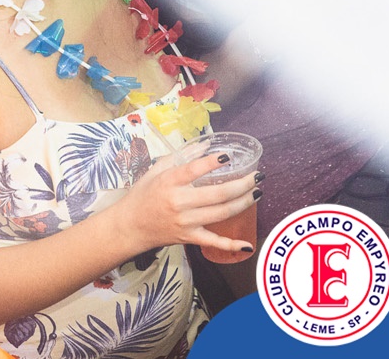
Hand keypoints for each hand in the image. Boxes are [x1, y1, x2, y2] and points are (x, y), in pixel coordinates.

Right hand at [112, 152, 261, 255]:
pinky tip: (248, 243)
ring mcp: (186, 222)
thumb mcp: (156, 170)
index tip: (228, 157)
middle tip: (257, 176)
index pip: (194, 170)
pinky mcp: (189, 237)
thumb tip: (206, 144)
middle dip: (242, 184)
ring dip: (244, 203)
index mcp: (169, 182)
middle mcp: (179, 202)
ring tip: (257, 193)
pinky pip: (214, 242)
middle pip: (218, 194)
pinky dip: (231, 244)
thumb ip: (181, 157)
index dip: (213, 162)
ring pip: (221, 213)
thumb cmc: (143, 195)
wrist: (130, 225)